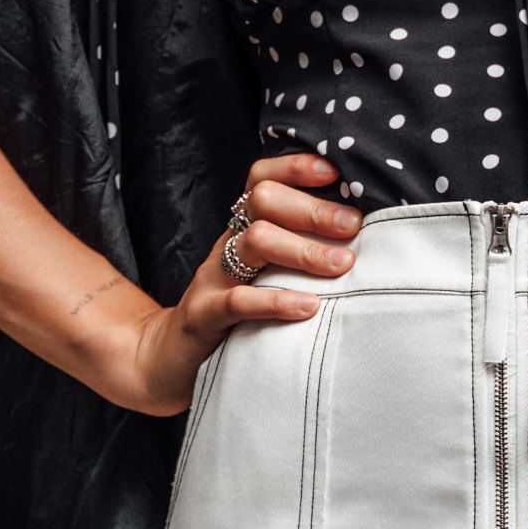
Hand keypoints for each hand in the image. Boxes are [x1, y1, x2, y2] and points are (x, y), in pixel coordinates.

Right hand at [78, 152, 358, 416]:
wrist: (167, 360)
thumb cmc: (233, 314)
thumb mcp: (263, 275)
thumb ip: (298, 253)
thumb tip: (360, 237)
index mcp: (242, 229)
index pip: (262, 180)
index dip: (295, 168)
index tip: (335, 173)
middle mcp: (227, 245)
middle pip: (263, 202)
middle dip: (312, 209)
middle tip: (353, 225)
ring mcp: (212, 278)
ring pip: (254, 242)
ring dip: (303, 250)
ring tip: (342, 265)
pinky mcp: (203, 316)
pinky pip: (238, 301)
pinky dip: (276, 301)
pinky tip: (310, 306)